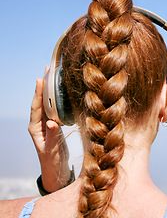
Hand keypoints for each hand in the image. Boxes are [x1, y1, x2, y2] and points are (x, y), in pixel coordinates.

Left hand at [28, 67, 69, 191]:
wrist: (55, 167)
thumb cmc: (52, 159)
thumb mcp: (52, 149)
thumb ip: (52, 135)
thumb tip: (52, 122)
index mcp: (34, 127)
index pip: (36, 107)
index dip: (38, 92)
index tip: (41, 79)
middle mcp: (38, 123)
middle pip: (40, 101)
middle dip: (43, 85)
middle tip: (47, 70)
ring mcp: (46, 122)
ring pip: (47, 103)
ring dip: (50, 89)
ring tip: (53, 76)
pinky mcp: (53, 123)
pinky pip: (54, 107)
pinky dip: (57, 97)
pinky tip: (61, 91)